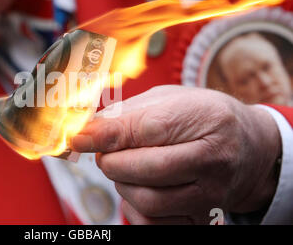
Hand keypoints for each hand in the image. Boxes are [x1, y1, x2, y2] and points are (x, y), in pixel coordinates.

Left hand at [71, 86, 281, 223]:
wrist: (245, 149)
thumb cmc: (200, 118)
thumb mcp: (169, 99)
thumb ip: (128, 113)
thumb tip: (85, 132)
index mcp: (208, 119)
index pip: (149, 129)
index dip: (107, 134)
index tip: (78, 137)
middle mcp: (215, 161)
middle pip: (146, 169)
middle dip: (112, 161)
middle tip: (107, 153)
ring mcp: (211, 195)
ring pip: (147, 200)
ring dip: (123, 183)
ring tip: (128, 168)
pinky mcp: (201, 219)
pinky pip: (153, 223)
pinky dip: (134, 207)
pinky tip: (139, 188)